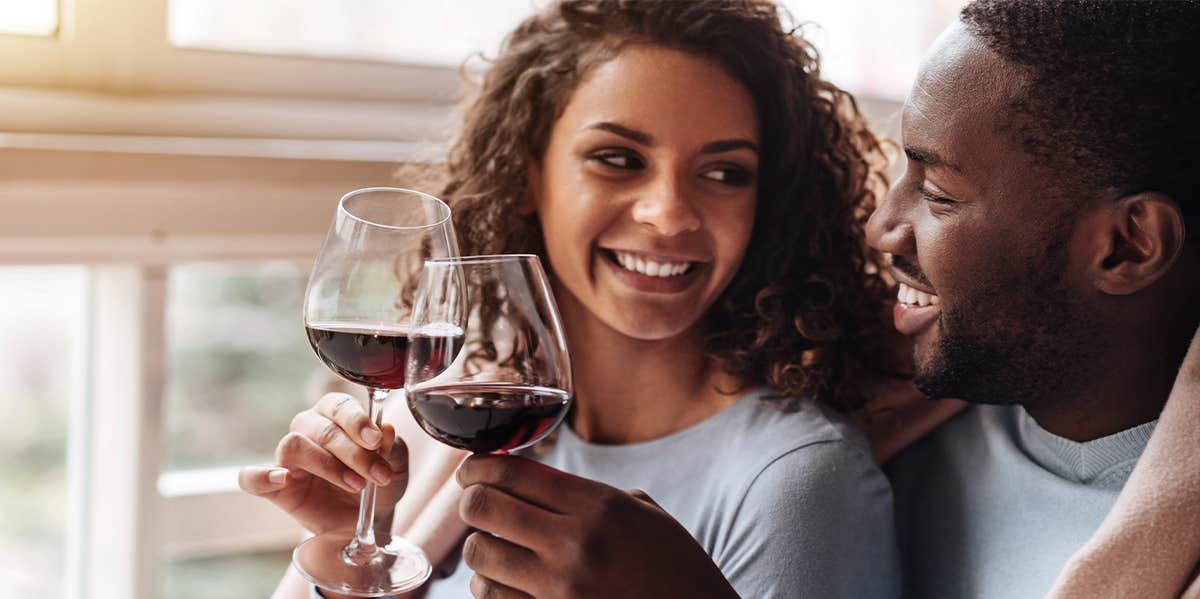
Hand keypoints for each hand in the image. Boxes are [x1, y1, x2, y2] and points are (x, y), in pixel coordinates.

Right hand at [238, 392, 408, 535]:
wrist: (367, 520)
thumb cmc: (379, 484)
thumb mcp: (395, 467)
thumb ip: (392, 449)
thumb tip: (386, 430)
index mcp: (336, 414)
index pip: (338, 405)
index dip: (357, 421)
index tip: (377, 441)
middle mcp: (309, 429)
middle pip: (321, 427)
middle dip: (353, 452)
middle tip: (376, 475)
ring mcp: (289, 458)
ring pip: (294, 444)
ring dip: (327, 465)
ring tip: (355, 485)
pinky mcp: (275, 487)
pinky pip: (251, 478)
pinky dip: (260, 477)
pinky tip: (283, 479)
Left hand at [454, 455, 739, 598]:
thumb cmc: (677, 570)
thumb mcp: (647, 516)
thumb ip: (594, 497)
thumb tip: (537, 484)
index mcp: (599, 505)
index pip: (514, 472)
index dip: (478, 466)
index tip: (470, 470)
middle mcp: (574, 542)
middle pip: (484, 508)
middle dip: (472, 503)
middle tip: (477, 506)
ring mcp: (560, 587)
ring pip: (480, 556)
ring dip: (480, 549)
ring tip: (495, 548)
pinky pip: (493, 597)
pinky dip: (491, 587)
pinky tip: (506, 583)